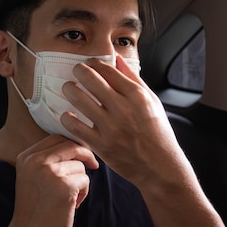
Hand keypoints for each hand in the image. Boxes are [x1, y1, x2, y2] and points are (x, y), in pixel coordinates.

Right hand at [3, 135, 97, 226]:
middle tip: (93, 166)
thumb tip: (77, 145)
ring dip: (81, 181)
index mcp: (26, 157)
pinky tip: (72, 206)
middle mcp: (35, 161)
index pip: (56, 137)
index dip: (73, 144)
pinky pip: (85, 180)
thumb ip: (47, 161)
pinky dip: (83, 193)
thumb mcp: (32, 178)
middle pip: (70, 145)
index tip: (82, 155)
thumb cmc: (34, 212)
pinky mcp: (64, 186)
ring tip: (69, 199)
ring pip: (80, 165)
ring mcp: (49, 172)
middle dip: (86, 155)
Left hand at [61, 55, 189, 188]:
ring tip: (69, 89)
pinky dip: (67, 118)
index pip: (107, 69)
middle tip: (76, 72)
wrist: (160, 167)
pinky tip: (69, 115)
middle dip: (78, 70)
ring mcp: (111, 127)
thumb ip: (133, 79)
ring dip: (69, 89)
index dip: (93, 63)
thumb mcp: (152, 101)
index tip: (89, 64)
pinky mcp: (101, 145)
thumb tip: (117, 59)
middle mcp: (123, 109)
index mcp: (137, 96)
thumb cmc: (157, 132)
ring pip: (78, 98)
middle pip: (90, 78)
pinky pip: (74, 126)